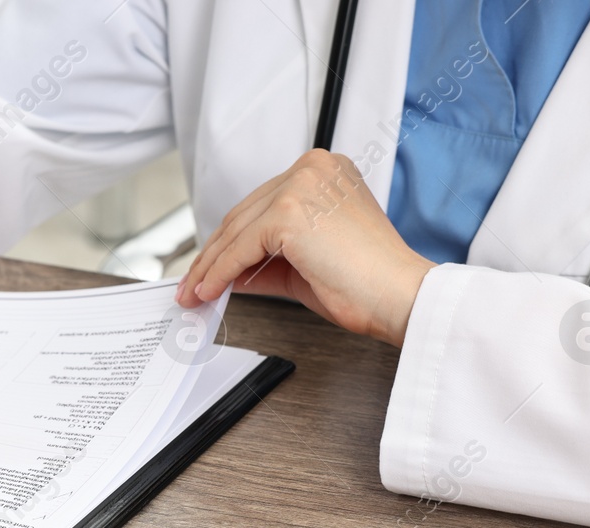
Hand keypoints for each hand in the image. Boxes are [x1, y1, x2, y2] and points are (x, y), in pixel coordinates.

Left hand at [176, 149, 435, 346]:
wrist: (397, 296)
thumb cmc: (366, 283)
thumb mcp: (303, 263)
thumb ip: (264, 260)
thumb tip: (226, 272)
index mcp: (324, 171)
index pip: (262, 204)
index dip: (231, 239)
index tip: (209, 265)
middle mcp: (312, 168)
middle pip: (244, 213)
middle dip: (214, 254)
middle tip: (192, 283)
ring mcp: (300, 186)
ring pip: (237, 230)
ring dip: (209, 266)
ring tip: (193, 294)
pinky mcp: (288, 212)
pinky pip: (239, 248)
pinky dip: (219, 273)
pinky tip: (208, 292)